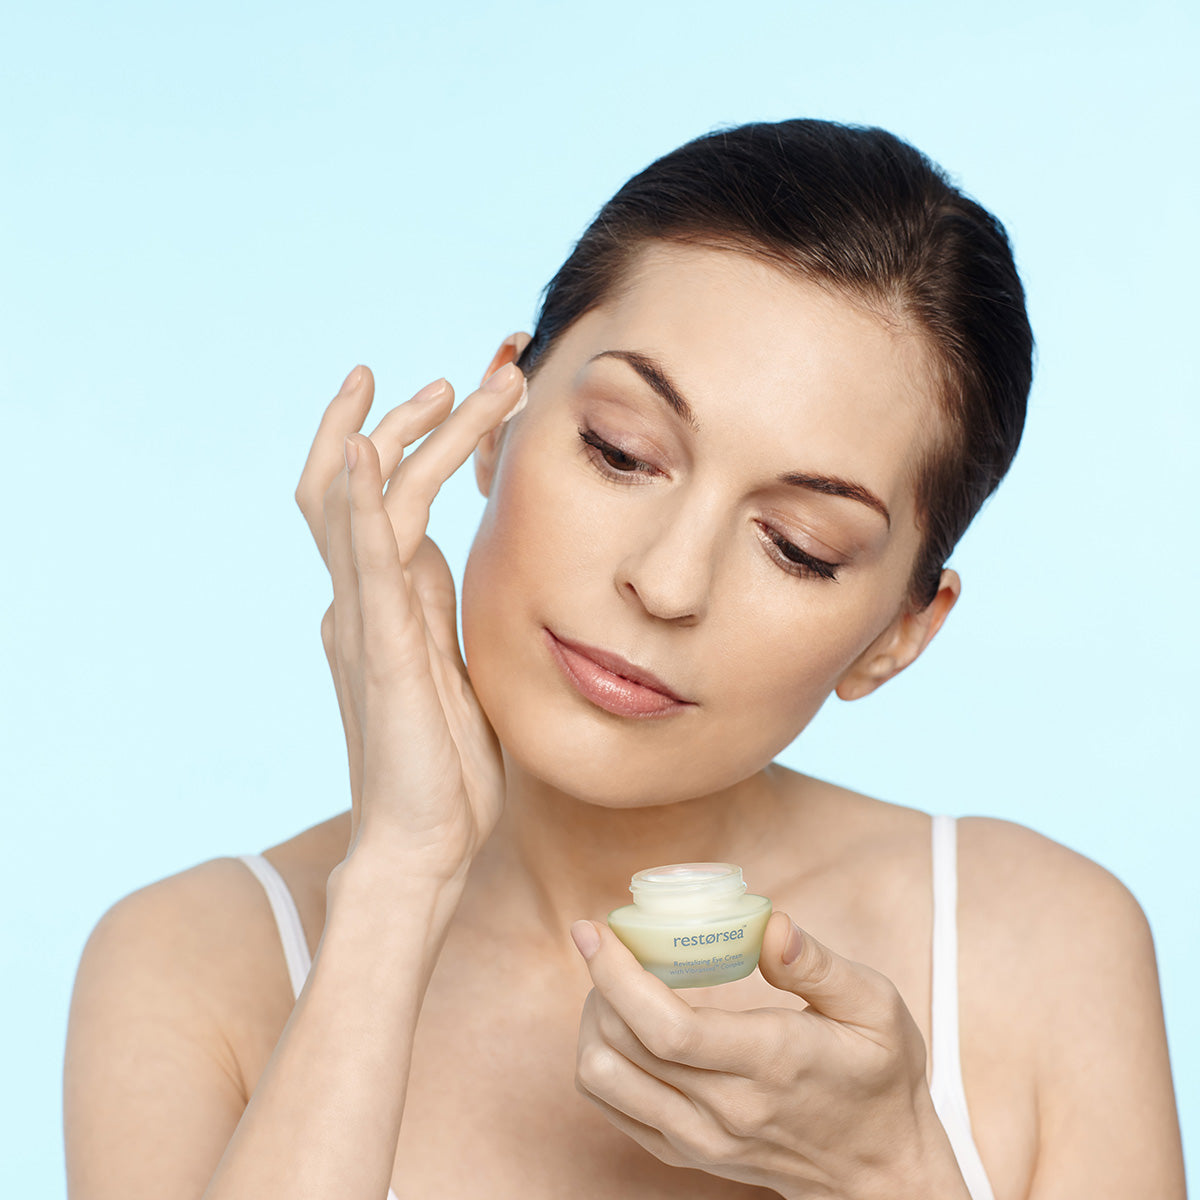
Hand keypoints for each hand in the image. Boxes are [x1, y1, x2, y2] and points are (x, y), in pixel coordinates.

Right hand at [293, 362, 526, 877]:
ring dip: (407, 435)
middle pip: (365, 483)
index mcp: (386, 604)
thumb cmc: (447, 767)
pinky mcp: (377, 646)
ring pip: (368, 501)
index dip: (421, 443)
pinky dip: (352, 498)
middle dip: (409, 421)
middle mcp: (363, 600)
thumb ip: (444, 613)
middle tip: (465, 373)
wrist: (425, 842)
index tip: (468, 394)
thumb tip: (454, 566)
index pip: (391, 500)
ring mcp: (363, 619)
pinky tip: (357, 446)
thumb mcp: (456, 668)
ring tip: (458, 383)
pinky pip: (359, 559)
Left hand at [570, 912, 970, 1199]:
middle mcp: (724, 1110)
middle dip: (598, 984)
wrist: (881, 1172)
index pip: (666, 1029)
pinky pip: (613, 1108)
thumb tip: (771, 923)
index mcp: (769, 1063)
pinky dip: (601, 1059)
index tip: (594, 929)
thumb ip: (819, 964)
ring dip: (593, 1023)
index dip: (615, 975)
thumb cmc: (880, 1080)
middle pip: (620, 1049)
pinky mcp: (687, 1154)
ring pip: (604, 1082)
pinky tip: (625, 1025)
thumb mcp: (876, 1009)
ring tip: (617, 984)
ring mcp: (700, 1140)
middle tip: (613, 943)